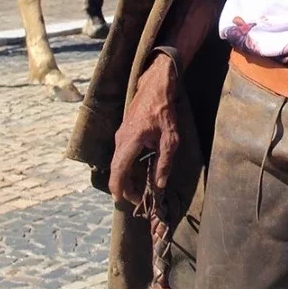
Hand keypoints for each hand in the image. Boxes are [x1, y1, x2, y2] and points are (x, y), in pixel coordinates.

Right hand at [109, 54, 180, 203]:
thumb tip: (158, 185)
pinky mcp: (124, 133)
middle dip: (126, 187)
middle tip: (139, 198)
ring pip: (119, 163)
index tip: (125, 201)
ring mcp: (120, 136)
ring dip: (128, 177)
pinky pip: (123, 155)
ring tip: (142, 188)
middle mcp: (120, 140)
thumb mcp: (170, 140)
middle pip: (117, 170)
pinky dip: (129, 166)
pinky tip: (142, 171)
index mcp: (129, 143)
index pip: (118, 172)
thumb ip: (164, 163)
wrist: (155, 86)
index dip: (120, 190)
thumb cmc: (164, 111)